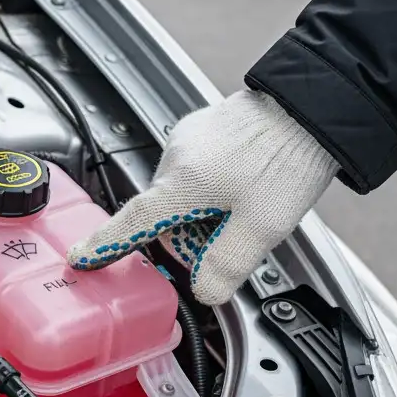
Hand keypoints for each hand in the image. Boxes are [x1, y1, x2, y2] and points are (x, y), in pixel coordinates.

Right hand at [67, 90, 338, 304]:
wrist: (315, 105)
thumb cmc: (289, 157)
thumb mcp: (264, 227)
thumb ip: (228, 266)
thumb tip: (205, 291)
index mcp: (183, 184)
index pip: (132, 223)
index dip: (105, 244)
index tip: (82, 258)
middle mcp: (177, 158)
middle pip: (162, 213)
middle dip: (186, 234)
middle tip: (226, 240)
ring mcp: (188, 139)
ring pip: (179, 192)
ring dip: (200, 209)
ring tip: (244, 209)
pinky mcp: (203, 128)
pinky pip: (193, 169)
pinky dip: (209, 186)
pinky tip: (242, 186)